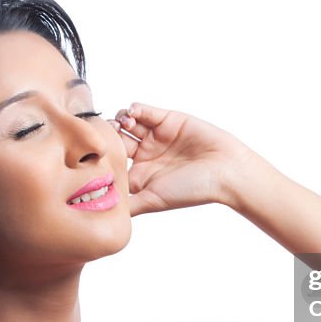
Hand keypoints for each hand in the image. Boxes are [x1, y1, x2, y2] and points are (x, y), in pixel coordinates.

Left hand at [109, 102, 257, 216]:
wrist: (225, 170)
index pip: (112, 162)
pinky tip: (134, 115)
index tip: (95, 153)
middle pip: (117, 139)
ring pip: (128, 122)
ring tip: (125, 124)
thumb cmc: (192, 190)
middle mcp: (146, 155)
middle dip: (109, 134)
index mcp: (140, 174)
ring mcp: (156, 136)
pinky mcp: (167, 119)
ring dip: (121, 120)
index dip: (102, 155)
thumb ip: (128, 205)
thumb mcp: (154, 200)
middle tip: (106, 133)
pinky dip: (135, 109)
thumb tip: (101, 211)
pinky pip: (144, 110)